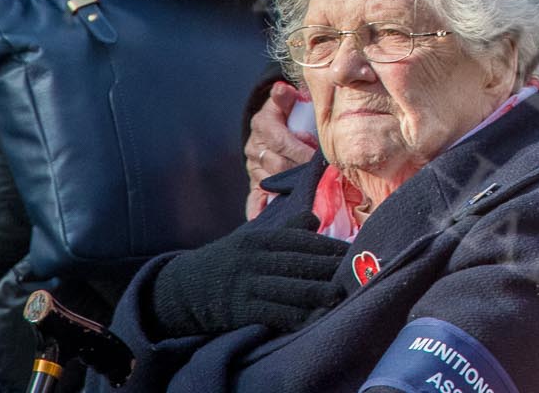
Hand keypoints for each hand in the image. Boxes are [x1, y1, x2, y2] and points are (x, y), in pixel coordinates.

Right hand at [150, 211, 345, 336]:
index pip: (300, 240)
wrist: (184, 289)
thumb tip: (315, 219)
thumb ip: (284, 231)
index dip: (327, 246)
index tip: (351, 251)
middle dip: (327, 268)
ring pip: (288, 288)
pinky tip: (311, 318)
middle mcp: (254, 260)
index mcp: (259, 239)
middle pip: (298, 263)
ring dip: (316, 293)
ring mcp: (246, 286)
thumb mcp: (251, 240)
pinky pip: (273, 313)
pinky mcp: (240, 310)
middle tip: (354, 272)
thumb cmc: (227, 262)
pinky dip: (294, 316)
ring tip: (338, 295)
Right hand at [245, 82, 318, 219]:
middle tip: (320, 174)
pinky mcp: (254, 183)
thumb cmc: (290, 112)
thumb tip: (281, 89)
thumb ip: (286, 97)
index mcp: (263, 125)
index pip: (281, 141)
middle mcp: (254, 147)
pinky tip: (266, 218)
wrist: (275, 126)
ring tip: (310, 190)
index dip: (300, 149)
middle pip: (277, 164)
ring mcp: (253, 167)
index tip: (317, 155)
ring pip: (270, 181)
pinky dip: (259, 209)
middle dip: (299, 169)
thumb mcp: (289, 101)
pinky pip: (254, 199)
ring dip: (289, 187)